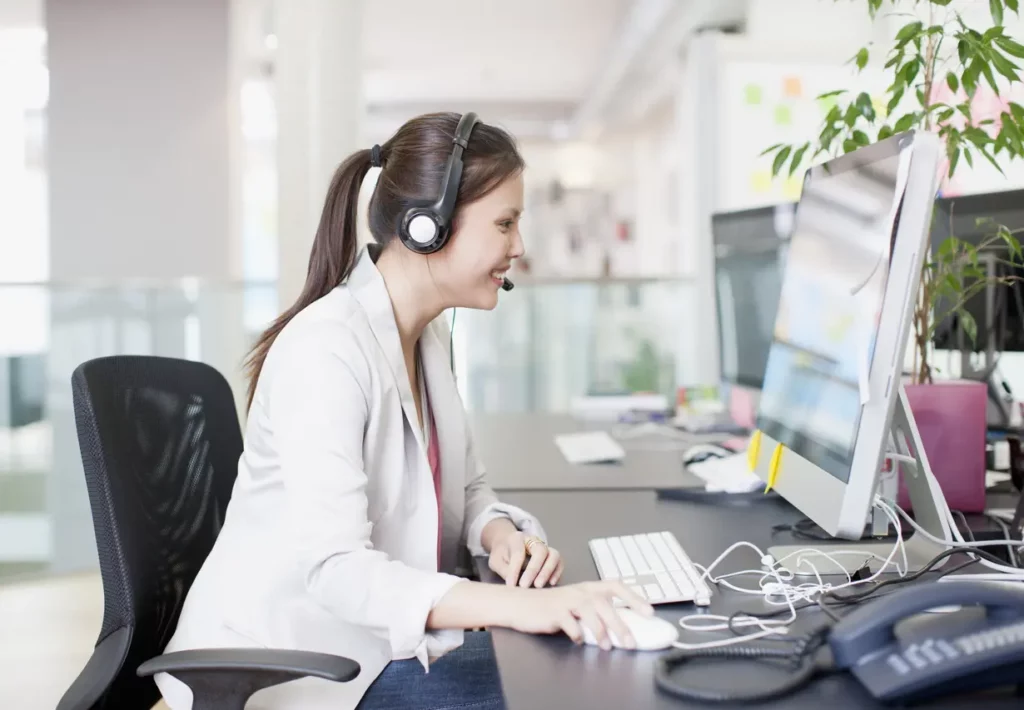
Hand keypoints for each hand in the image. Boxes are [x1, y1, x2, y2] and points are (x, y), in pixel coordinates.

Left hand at [489, 531, 563, 587]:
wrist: (508, 545)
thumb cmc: (502, 554)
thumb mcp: (496, 561)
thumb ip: (505, 570)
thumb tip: (514, 585)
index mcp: (517, 538)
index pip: (518, 552)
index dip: (515, 569)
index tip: (510, 585)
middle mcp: (534, 540)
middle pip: (540, 550)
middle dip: (534, 569)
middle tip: (525, 586)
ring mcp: (545, 548)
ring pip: (554, 555)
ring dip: (548, 571)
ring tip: (538, 586)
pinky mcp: (552, 557)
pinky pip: (559, 563)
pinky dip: (557, 573)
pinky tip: (551, 583)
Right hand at [506, 580, 653, 650]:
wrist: (521, 604)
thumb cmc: (552, 607)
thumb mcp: (577, 605)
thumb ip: (596, 612)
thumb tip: (621, 627)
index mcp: (589, 588)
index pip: (616, 586)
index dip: (634, 598)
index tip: (649, 611)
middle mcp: (580, 591)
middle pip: (605, 604)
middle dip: (619, 624)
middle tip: (629, 642)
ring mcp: (566, 600)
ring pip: (590, 612)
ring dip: (601, 631)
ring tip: (606, 646)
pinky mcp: (554, 612)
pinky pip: (570, 624)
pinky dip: (577, 634)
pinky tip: (579, 640)